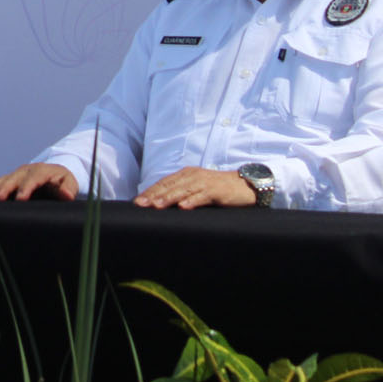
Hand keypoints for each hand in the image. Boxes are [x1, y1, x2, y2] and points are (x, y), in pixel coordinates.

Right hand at [0, 162, 77, 201]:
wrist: (55, 174)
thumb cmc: (62, 181)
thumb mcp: (70, 183)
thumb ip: (68, 189)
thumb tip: (67, 195)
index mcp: (41, 171)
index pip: (33, 178)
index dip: (26, 188)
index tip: (20, 199)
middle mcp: (26, 170)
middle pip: (14, 178)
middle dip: (5, 188)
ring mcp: (16, 174)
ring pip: (3, 180)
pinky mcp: (9, 179)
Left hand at [134, 166, 255, 209]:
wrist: (245, 185)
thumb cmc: (219, 189)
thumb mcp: (197, 188)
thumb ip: (182, 192)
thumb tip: (162, 204)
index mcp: (186, 174)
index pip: (164, 183)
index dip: (150, 192)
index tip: (137, 202)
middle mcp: (193, 176)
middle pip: (169, 186)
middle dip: (153, 195)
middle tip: (140, 204)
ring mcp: (204, 182)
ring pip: (182, 190)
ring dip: (168, 198)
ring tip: (156, 205)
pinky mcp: (216, 191)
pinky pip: (202, 196)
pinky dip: (192, 201)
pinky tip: (183, 207)